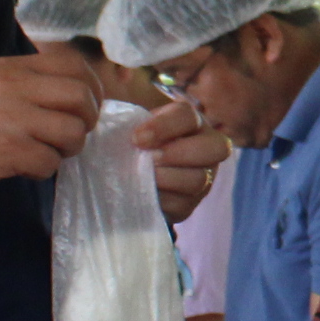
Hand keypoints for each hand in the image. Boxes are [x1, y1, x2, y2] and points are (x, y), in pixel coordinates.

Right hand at [0, 52, 99, 212]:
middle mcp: (12, 86)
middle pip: (81, 96)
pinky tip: (24, 169)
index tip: (87, 106)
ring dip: (68, 149)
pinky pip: (50, 162)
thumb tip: (69, 96)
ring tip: (47, 154)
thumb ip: (20, 85)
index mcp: (7, 67)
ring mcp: (12, 117)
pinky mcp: (9, 151)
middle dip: (87, 119)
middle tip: (73, 135)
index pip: (71, 63)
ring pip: (73, 131)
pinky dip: (44, 170)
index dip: (91, 87)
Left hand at [136, 96, 229, 224]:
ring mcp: (205, 178)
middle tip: (149, 158)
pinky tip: (144, 193)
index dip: (164, 126)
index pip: (187, 116)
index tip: (136, 138)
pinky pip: (183, 205)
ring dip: (168, 178)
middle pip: (214, 148)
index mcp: (192, 121)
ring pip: (198, 179)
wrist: (137, 172)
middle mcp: (208, 147)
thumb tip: (105, 122)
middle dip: (177, 153)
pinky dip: (162, 200)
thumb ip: (127, 120)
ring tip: (144, 176)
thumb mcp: (135, 124)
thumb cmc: (136, 141)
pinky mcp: (191, 204)